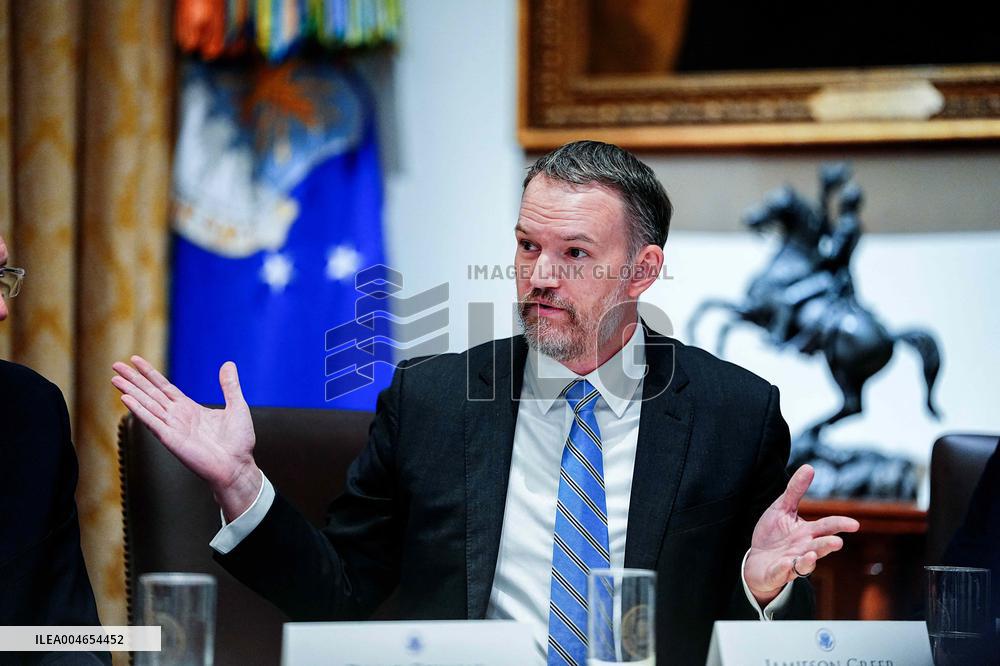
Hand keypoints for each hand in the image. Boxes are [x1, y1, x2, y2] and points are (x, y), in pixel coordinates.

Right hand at [112, 356, 259, 520]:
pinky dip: (139, 410)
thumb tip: (229, 364)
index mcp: (190, 409)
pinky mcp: (171, 439)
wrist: (238, 466)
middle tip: (116, 365)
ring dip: (130, 391)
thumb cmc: (239, 442)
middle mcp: (178, 417)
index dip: (150, 374)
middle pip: (150, 393)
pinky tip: (126, 399)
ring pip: (147, 405)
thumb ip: (230, 386)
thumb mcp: (237, 406)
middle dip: (133, 379)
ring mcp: (173, 428)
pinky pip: (152, 422)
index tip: (135, 361)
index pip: (164, 387)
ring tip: (115, 379)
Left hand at [744, 464, 859, 605]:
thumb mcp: (782, 508)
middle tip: (838, 542)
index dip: (839, 524)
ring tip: (813, 555)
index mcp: (807, 532)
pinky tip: (785, 563)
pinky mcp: (778, 572)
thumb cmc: (774, 533)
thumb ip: (795, 490)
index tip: (854, 524)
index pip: (827, 526)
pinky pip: (783, 572)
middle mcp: (804, 548)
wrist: (757, 560)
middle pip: (819, 546)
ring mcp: (792, 562)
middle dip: (828, 544)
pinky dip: (785, 569)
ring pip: (805, 563)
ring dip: (810, 560)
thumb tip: (809, 467)